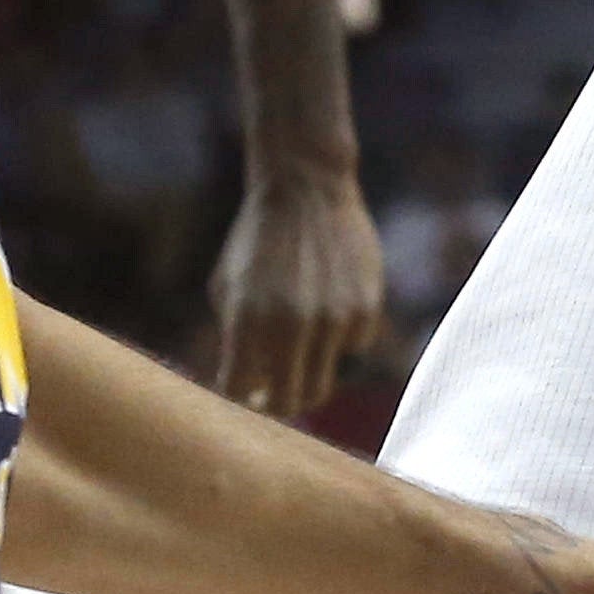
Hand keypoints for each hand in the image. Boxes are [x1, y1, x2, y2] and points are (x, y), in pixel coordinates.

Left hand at [203, 165, 385, 419]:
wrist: (306, 188)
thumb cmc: (257, 241)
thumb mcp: (227, 287)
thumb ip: (234, 339)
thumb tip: (249, 388)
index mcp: (247, 320)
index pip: (240, 393)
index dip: (241, 401)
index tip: (246, 396)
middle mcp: (292, 326)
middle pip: (290, 402)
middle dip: (279, 404)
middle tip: (274, 394)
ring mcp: (333, 321)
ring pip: (324, 382)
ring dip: (308, 372)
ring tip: (299, 337)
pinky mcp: (365, 310)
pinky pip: (352, 350)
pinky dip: (338, 341)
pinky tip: (329, 304)